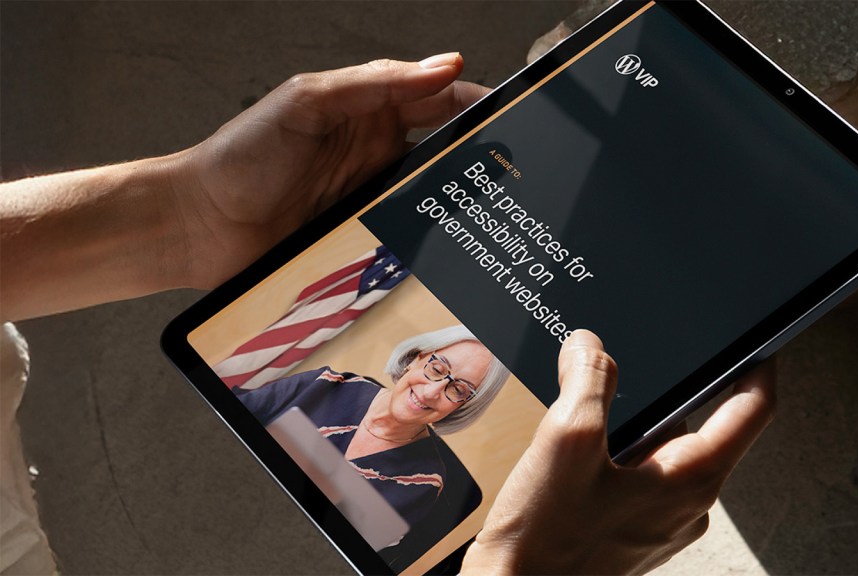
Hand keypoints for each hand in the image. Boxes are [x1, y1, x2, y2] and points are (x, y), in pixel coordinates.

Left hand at [173, 54, 488, 287]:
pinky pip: (408, 238)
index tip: (512, 117)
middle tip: (515, 169)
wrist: (200, 225)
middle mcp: (378, 155)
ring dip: (460, 202)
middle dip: (481, 157)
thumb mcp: (307, 102)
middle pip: (446, 152)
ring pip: (433, 198)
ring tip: (495, 210)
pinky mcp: (365, 241)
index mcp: (370, 112)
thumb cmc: (242, 157)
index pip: (440, 100)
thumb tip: (445, 65)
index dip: (477, 105)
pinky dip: (431, 241)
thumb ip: (375, 82)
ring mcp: (373, 200)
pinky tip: (452, 247)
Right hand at [462, 330, 775, 574]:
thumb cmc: (546, 541)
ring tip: (585, 429)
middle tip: (619, 375)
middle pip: (697, 423)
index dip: (758, 366)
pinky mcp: (633, 528)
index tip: (756, 340)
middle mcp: (688, 504)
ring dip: (629, 425)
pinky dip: (612, 453)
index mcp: (692, 480)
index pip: (753, 410)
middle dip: (662, 392)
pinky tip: (574, 460)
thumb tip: (591, 346)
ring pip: (661, 448)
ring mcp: (661, 520)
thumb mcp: (567, 440)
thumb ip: (589, 380)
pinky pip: (638, 473)